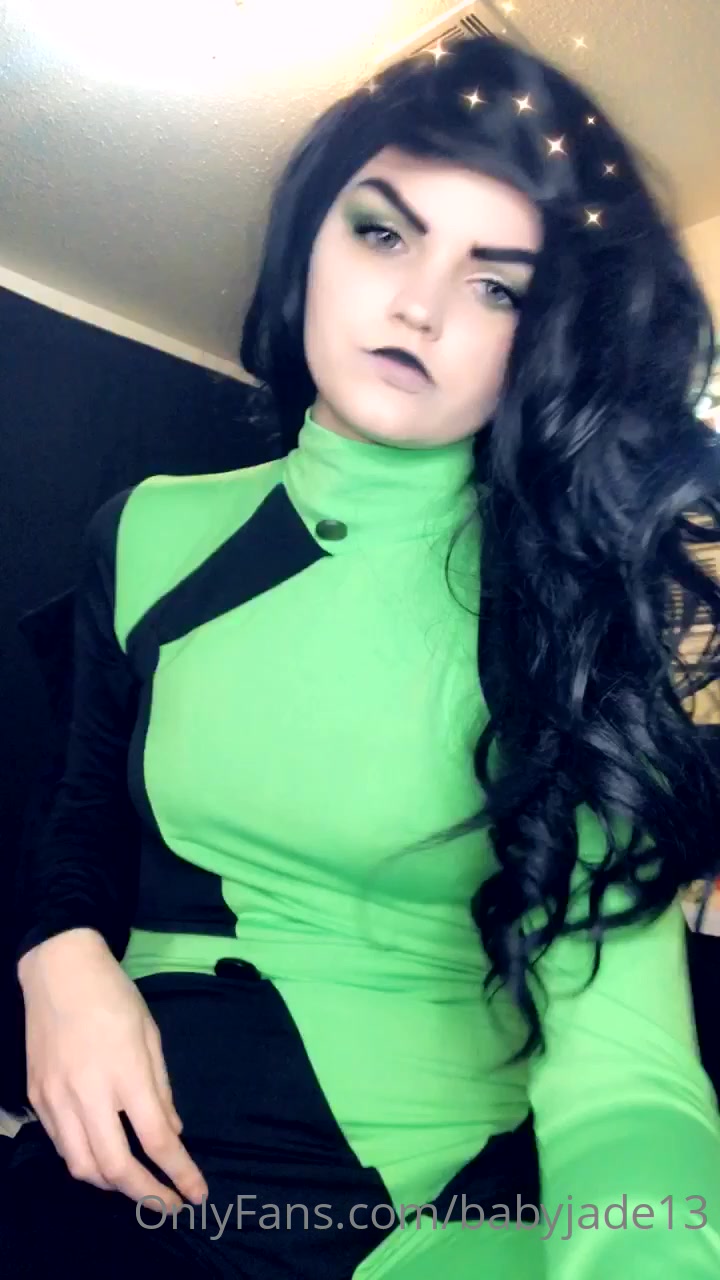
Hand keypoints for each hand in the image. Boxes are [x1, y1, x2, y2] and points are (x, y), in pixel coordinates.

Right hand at [18, 929, 207, 1209]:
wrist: (59, 970)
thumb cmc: (113, 995)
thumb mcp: (150, 1034)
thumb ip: (161, 1088)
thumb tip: (173, 1132)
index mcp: (126, 1072)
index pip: (156, 1139)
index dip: (180, 1173)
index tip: (197, 1193)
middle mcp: (88, 1092)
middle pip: (115, 1167)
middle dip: (145, 1195)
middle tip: (168, 1205)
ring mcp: (56, 1098)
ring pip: (82, 1166)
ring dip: (112, 1185)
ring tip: (136, 1184)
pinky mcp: (36, 1097)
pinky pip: (61, 1145)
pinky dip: (85, 1161)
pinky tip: (102, 1156)